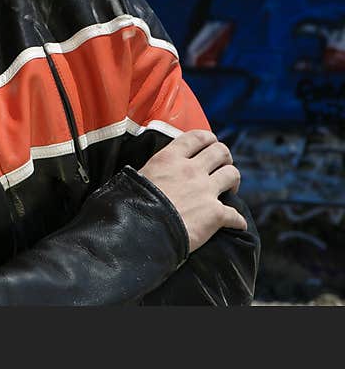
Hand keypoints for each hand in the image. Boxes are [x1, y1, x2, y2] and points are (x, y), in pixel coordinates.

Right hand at [138, 129, 247, 252]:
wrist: (140, 231)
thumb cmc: (132, 205)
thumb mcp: (137, 177)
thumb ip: (151, 171)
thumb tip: (147, 174)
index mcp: (169, 159)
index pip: (197, 137)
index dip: (208, 139)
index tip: (209, 145)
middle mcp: (191, 170)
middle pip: (220, 151)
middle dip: (224, 157)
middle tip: (220, 167)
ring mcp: (205, 191)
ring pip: (232, 174)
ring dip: (233, 181)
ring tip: (229, 190)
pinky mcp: (215, 214)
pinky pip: (235, 215)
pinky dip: (237, 220)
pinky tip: (235, 224)